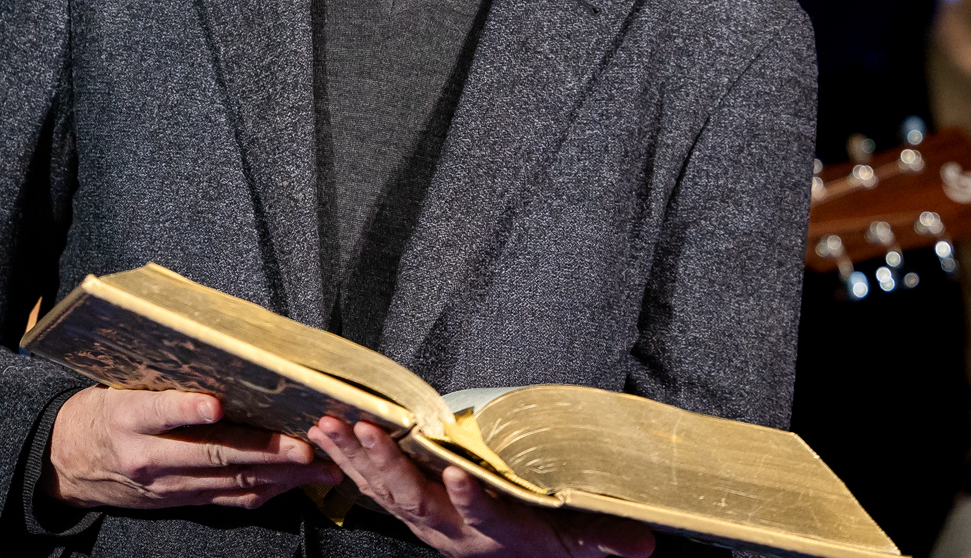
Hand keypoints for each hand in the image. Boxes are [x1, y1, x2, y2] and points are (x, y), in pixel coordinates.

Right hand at [47, 386, 342, 510]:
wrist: (65, 465)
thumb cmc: (99, 413)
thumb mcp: (114, 386)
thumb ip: (157, 378)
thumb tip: (209, 349)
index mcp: (126, 419)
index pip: (158, 412)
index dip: (187, 409)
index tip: (217, 403)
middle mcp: (148, 458)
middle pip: (211, 455)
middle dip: (263, 451)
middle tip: (304, 445)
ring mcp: (166, 486)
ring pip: (230, 482)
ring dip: (280, 475)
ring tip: (319, 467)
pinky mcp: (179, 502)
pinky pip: (228, 500)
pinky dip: (265, 490)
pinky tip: (295, 483)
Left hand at [308, 417, 654, 557]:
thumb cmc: (539, 545)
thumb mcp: (573, 546)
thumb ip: (602, 541)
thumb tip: (646, 543)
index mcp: (491, 535)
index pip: (479, 517)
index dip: (467, 500)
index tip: (458, 475)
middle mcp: (449, 531)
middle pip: (413, 501)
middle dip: (386, 467)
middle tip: (365, 432)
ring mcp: (423, 519)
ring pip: (382, 491)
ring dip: (354, 459)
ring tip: (330, 425)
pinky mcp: (407, 506)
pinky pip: (369, 484)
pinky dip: (346, 461)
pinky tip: (325, 434)